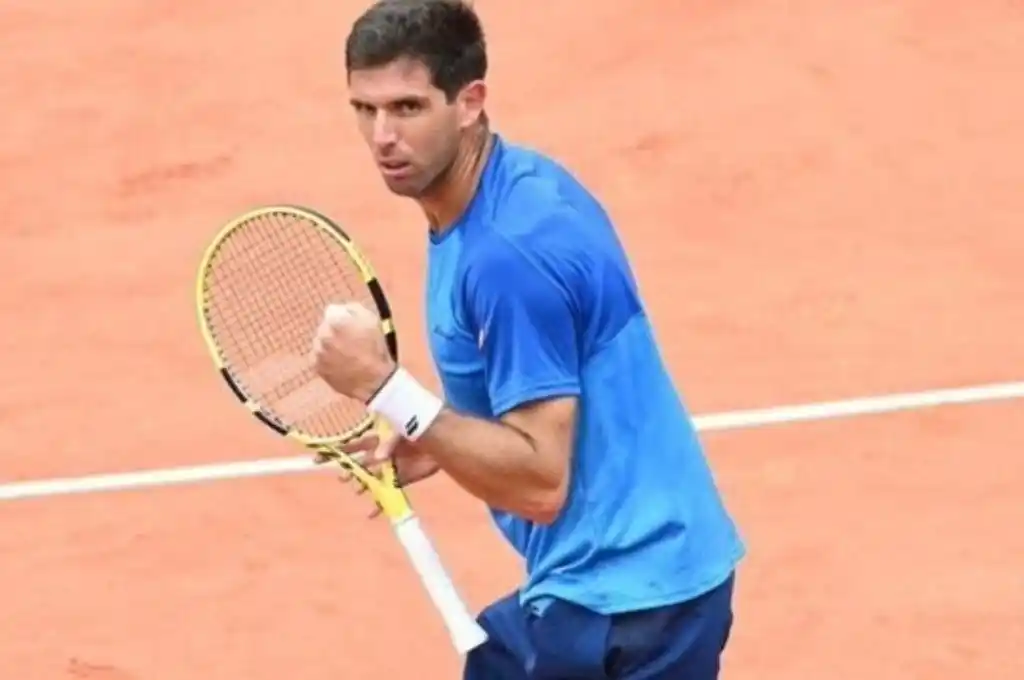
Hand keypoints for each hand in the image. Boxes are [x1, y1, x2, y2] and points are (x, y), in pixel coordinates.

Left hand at [312, 302, 395, 402]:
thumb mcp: (372, 320)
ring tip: (346, 354)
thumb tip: (341, 309)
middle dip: (335, 331)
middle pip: (325, 327)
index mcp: (335, 320)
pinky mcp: (316, 367)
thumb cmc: (376, 349)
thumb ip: (352, 309)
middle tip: (349, 342)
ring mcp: (317, 352)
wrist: (374, 380)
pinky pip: (319, 357)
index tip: (351, 326)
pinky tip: (341, 363)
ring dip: (330, 345)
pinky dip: (327, 359)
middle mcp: (322, 334)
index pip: (332, 311)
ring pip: (320, 342)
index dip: (343, 318)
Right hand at [318, 429, 440, 518]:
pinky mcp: (401, 479)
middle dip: (348, 471)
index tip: (318, 460)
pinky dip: (381, 503)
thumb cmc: (417, 427)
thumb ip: (388, 443)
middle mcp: (379, 455)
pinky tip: (372, 513)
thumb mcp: (401, 429)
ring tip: (357, 490)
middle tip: (341, 477)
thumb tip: (377, 458)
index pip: (351, 446)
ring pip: (371, 480)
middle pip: (358, 465)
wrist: (441, 438)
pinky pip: (388, 493)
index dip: (336, 453)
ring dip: (363, 485)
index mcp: (376, 440)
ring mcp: (389, 468)